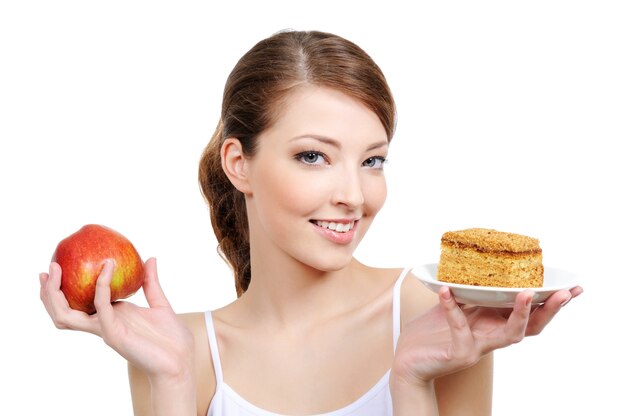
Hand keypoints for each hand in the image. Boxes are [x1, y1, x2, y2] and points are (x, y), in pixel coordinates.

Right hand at [40, 258, 194, 382]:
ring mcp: (106, 330)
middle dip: (50, 292)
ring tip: (56, 272)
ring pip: (67, 315)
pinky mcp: (114, 334)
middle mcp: (103, 324)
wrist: (181, 361)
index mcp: (111, 316)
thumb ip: (151, 282)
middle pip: (63, 311)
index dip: (63, 289)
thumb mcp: (160, 304)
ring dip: (56, 294)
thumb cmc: (172, 338)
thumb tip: (150, 258)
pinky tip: (107, 270)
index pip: (77, 303)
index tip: (59, 265)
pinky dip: (101, 287)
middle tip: (50, 268)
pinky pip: (102, 307)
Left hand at [392, 285, 582, 387]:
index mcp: (491, 325)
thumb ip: (466, 293)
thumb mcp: (452, 307)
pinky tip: (447, 290)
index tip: (570, 287)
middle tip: (565, 292)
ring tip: (525, 292)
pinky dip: (454, 309)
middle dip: (550, 310)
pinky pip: (461, 330)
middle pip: (531, 327)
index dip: (548, 303)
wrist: (407, 362)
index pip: (527, 315)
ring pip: (510, 334)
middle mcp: (491, 338)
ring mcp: (478, 348)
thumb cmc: (429, 335)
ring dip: (520, 313)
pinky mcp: (459, 354)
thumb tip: (476, 264)